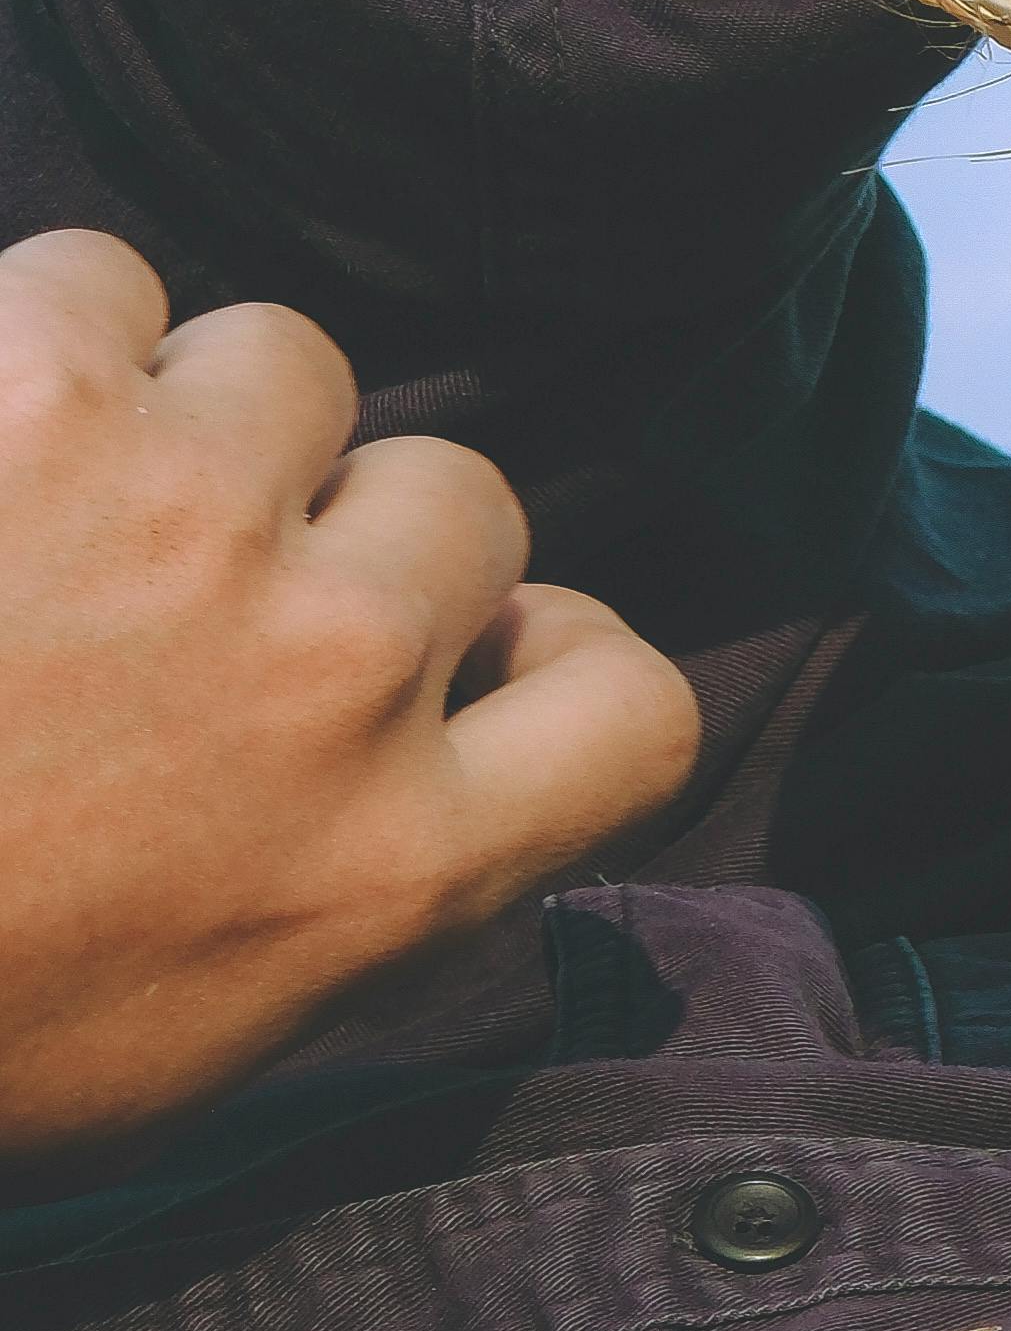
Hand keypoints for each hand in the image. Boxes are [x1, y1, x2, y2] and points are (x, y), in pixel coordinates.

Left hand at [0, 231, 697, 1163]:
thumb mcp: (185, 1052)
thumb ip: (343, 906)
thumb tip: (421, 796)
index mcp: (392, 859)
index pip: (631, 700)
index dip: (545, 655)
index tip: (456, 662)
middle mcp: (335, 671)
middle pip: (458, 499)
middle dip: (334, 523)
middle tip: (172, 587)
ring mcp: (189, 520)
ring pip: (288, 366)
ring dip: (188, 413)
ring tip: (41, 491)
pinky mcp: (31, 398)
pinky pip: (102, 277)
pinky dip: (38, 329)